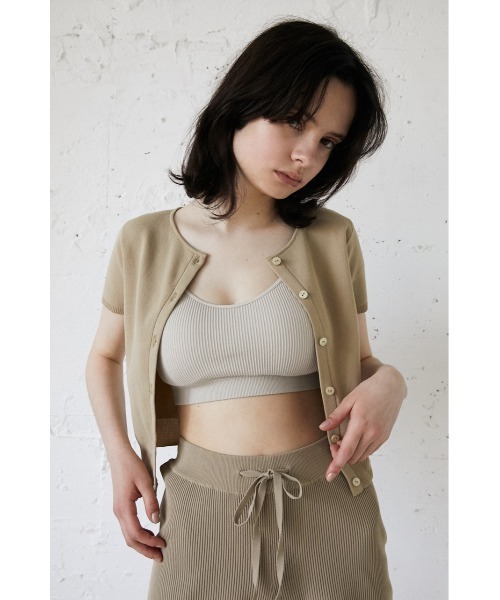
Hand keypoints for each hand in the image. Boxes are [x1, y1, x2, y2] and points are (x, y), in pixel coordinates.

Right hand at [110, 448, 165, 560]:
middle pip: (130, 540)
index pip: (136, 533)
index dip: (150, 541)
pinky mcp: (121, 508)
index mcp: (123, 508)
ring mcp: (119, 511)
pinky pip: (129, 527)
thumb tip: (156, 521)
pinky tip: (150, 534)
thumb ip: (151, 501)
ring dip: (142, 544)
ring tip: (157, 548)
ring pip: (128, 535)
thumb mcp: (145, 482)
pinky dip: (139, 535)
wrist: (119, 456)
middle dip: (145, 550)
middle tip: (161, 557)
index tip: (163, 544)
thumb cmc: (132, 466)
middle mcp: (118, 512)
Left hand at [319, 365, 405, 480]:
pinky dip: (360, 450)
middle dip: (340, 456)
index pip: (346, 450)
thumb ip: (336, 416)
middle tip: (333, 443)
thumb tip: (323, 428)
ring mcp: (380, 436)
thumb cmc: (369, 390)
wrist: (391, 387)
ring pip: (362, 456)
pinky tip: (356, 439)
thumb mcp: (349, 399)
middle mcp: (372, 433)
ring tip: (344, 439)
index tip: (329, 476)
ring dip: (350, 454)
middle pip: (353, 456)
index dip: (336, 464)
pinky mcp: (385, 437)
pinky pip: (370, 451)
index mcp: (361, 423)